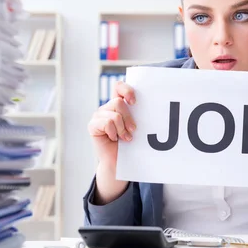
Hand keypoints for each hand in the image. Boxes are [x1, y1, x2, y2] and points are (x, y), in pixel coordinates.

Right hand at [87, 81, 136, 205]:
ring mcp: (98, 115)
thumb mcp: (136, 126)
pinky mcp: (93, 125)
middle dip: (129, 118)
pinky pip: (106, 123)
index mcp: (118, 104)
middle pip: (118, 102)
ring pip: (114, 115)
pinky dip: (114, 132)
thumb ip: (138, 115)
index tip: (134, 102)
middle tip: (133, 130)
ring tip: (125, 138)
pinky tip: (114, 139)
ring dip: (122, 128)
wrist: (119, 161)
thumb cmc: (130, 144)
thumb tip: (155, 106)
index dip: (126, 90)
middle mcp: (107, 107)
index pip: (119, 86)